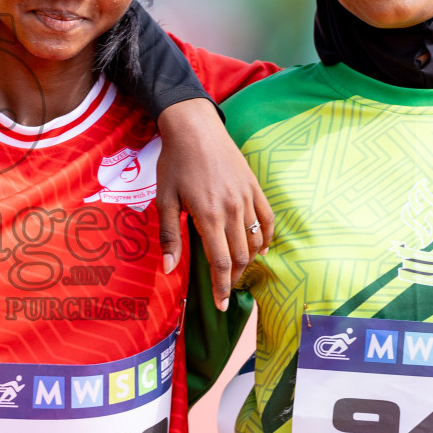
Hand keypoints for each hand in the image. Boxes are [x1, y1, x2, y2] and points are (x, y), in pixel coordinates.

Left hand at [155, 97, 273, 310]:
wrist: (194, 127)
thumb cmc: (174, 163)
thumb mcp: (164, 199)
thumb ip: (169, 236)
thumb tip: (170, 270)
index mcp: (208, 215)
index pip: (221, 262)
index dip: (222, 287)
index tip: (221, 306)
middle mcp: (232, 209)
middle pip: (241, 256)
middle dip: (235, 278)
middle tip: (226, 291)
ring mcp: (247, 197)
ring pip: (256, 240)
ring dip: (249, 261)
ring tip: (238, 271)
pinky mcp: (255, 187)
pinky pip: (268, 219)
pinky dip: (267, 238)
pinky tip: (260, 249)